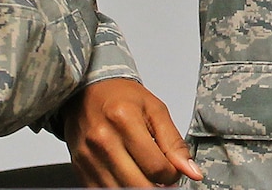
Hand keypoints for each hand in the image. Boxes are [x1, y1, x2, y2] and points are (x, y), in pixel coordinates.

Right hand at [65, 78, 202, 186]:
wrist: (86, 92)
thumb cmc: (121, 97)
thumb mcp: (155, 111)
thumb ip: (175, 143)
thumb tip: (192, 171)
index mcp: (124, 120)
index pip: (157, 167)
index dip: (173, 174)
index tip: (173, 169)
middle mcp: (103, 141)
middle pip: (139, 185)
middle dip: (158, 186)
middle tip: (162, 176)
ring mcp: (88, 157)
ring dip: (139, 188)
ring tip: (146, 175)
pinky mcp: (79, 168)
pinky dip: (120, 189)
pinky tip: (128, 177)